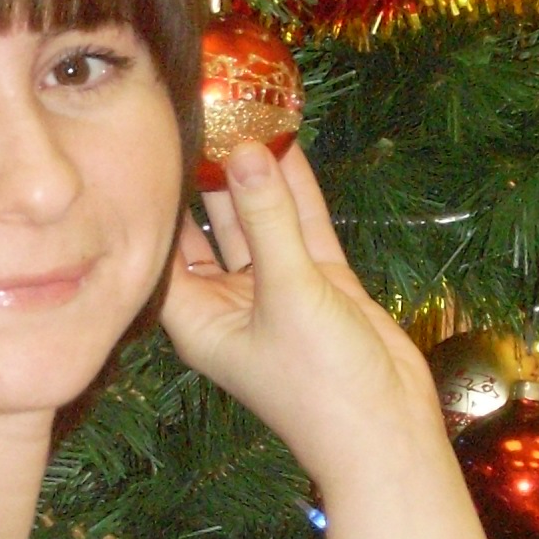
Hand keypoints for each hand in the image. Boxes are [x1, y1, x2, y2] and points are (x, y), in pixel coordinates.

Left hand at [161, 140, 443, 494]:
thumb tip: (247, 149)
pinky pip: (298, 223)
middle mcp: (226, 302)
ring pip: (255, 219)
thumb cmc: (320, 385)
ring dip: (251, 172)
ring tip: (240, 107)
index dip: (157, 193)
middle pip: (204, 226)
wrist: (385, 433)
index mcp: (196, 318)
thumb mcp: (289, 294)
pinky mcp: (317, 283)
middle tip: (198, 105)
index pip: (162, 244)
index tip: (154, 135)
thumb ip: (268, 220)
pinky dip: (294, 187)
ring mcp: (273, 291)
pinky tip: (286, 137)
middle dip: (203, 173)